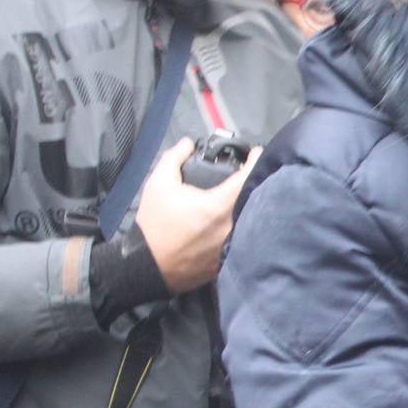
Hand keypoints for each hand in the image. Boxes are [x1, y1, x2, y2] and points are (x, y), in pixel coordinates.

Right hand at [132, 138, 258, 294]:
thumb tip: (188, 143)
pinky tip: (243, 216)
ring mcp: (236, 244)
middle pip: (258, 197)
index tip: (257, 153)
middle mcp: (234, 226)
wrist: (148, 265)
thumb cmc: (155, 224)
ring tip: (250, 192)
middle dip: (258, 182)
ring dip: (256, 203)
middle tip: (253, 172)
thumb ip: (173, 158)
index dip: (257, 161)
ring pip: (256, 218)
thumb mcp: (158, 184)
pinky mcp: (234, 257)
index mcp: (218, 206)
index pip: (249, 177)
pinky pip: (249, 236)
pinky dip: (248, 224)